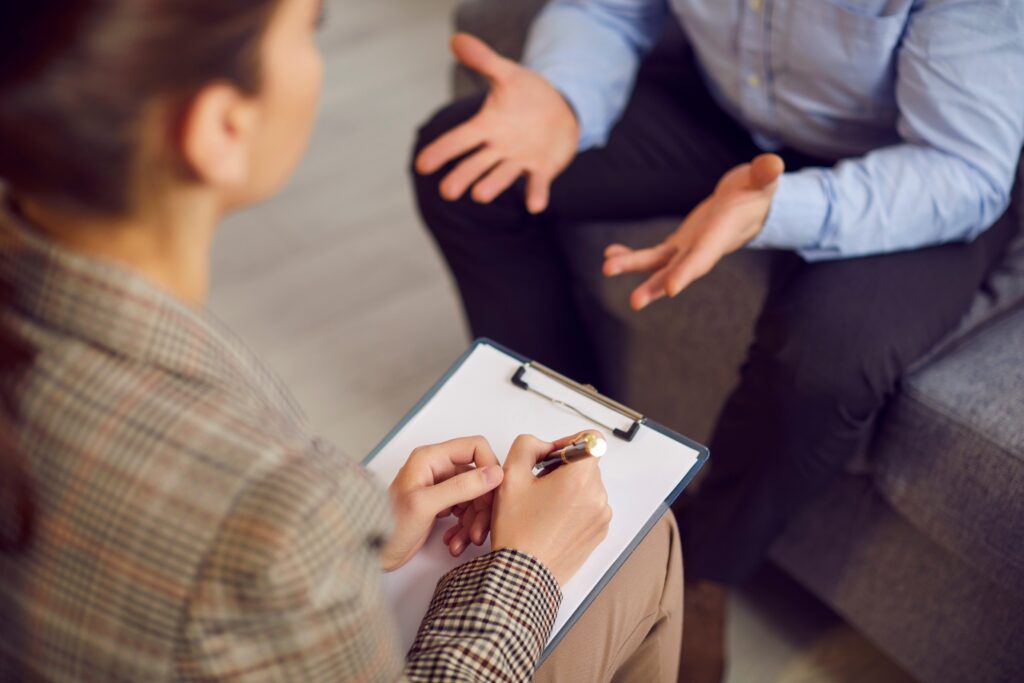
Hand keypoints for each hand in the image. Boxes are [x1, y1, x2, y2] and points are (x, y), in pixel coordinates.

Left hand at [381, 436, 503, 571]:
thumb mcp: (426, 505)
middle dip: (482, 504)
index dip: (489, 467)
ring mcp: (439, 487)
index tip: (492, 493)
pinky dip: (465, 527)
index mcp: (431, 458)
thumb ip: (461, 487)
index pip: (475, 447)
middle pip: (478, 476)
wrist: (372, 553)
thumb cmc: (389, 526)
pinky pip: (465, 511)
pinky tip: (455, 541)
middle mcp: (437, 468)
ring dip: (474, 520)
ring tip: (467, 540)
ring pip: (474, 497)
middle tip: (478, 530)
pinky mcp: (440, 505)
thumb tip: (494, 474)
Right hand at [415, 33, 579, 213]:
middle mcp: (498, 148)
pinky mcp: (542, 169)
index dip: (441, 151)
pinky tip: (535, 205)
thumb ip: (483, 61)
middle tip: (447, 192)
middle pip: (475, 165)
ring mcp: (519, 160)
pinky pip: (537, 184)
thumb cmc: (526, 95)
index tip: (422, 165)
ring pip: (501, 176)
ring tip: (479, 195)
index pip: (459, 140)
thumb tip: (456, 40)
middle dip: (462, 177)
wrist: (559, 110)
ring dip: (491, 185)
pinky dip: (536, 194)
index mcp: (486, 126)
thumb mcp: (507, 74)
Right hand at [491, 433, 611, 586]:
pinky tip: (552, 522)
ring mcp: (602, 516)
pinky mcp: (599, 532)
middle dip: (565, 469)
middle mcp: (598, 495)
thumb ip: (527, 445)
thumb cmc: (517, 530)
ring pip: (588, 487)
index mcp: (580, 478)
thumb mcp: (510, 476)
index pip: (591, 439)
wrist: (523, 574)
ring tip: (544, 508)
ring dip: (569, 490)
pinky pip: (590, 508)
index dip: (569, 443)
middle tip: (539, 487)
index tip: (552, 457)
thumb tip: (543, 445)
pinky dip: (575, 509)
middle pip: (587, 464)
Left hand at [603, 154, 784, 309]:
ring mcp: (689, 249)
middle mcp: (704, 248)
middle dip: (656, 286)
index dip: (688, 271)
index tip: (670, 289)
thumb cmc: (757, 190)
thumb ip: (765, 174)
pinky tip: (609, 254)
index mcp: (721, 235)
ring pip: (659, 265)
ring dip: (634, 268)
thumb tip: (774, 164)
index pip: (704, 257)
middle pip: (679, 271)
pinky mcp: (679, 244)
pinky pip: (653, 255)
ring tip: (607, 268)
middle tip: (635, 302)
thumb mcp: (762, 179)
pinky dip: (631, 255)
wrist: (748, 204)